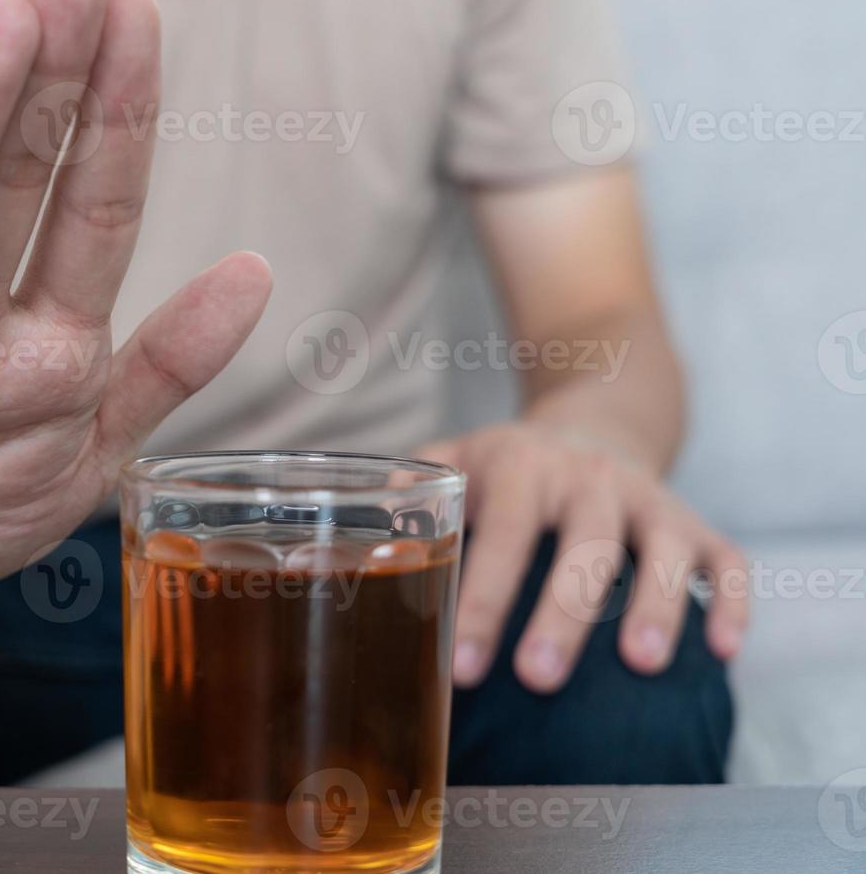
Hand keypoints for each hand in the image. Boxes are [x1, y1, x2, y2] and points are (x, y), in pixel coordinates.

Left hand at [418, 423, 747, 693]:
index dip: (484, 600)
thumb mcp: (456, 458)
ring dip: (658, 605)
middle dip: (563, 614)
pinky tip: (723, 652)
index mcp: (524, 467)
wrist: (596, 421)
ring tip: (643, 664)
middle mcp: (591, 479)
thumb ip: (411, 492)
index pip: (504, 534)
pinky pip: (726, 559)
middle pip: (586, 545)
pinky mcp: (696, 522)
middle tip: (537, 679)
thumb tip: (365, 540)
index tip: (463, 667)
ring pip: (665, 550)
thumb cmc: (511, 465)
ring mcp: (650, 499)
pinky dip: (732, 602)